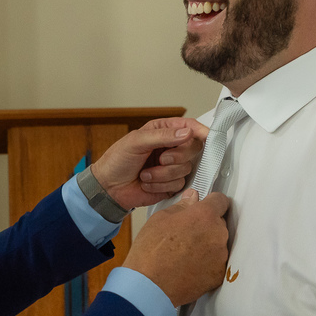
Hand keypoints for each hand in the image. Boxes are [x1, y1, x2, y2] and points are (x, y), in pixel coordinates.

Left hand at [89, 118, 208, 210]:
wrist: (109, 187)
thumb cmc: (117, 160)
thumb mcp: (136, 141)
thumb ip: (162, 136)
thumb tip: (186, 132)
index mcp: (164, 131)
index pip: (190, 127)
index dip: (201, 131)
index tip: (207, 137)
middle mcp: (172, 148)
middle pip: (194, 149)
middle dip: (177, 156)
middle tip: (161, 158)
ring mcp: (173, 167)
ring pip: (186, 169)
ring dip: (163, 174)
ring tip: (146, 173)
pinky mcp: (171, 184)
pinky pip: (179, 184)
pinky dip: (161, 185)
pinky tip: (148, 182)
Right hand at [124, 190, 229, 306]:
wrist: (149, 286)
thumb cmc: (150, 251)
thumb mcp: (160, 219)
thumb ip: (181, 206)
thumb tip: (192, 199)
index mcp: (205, 215)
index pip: (221, 201)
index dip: (212, 202)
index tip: (205, 207)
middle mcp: (218, 234)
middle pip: (219, 223)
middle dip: (206, 226)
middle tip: (186, 234)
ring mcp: (220, 256)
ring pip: (217, 244)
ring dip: (206, 245)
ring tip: (185, 254)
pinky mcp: (218, 275)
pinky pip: (216, 263)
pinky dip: (206, 264)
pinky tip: (188, 267)